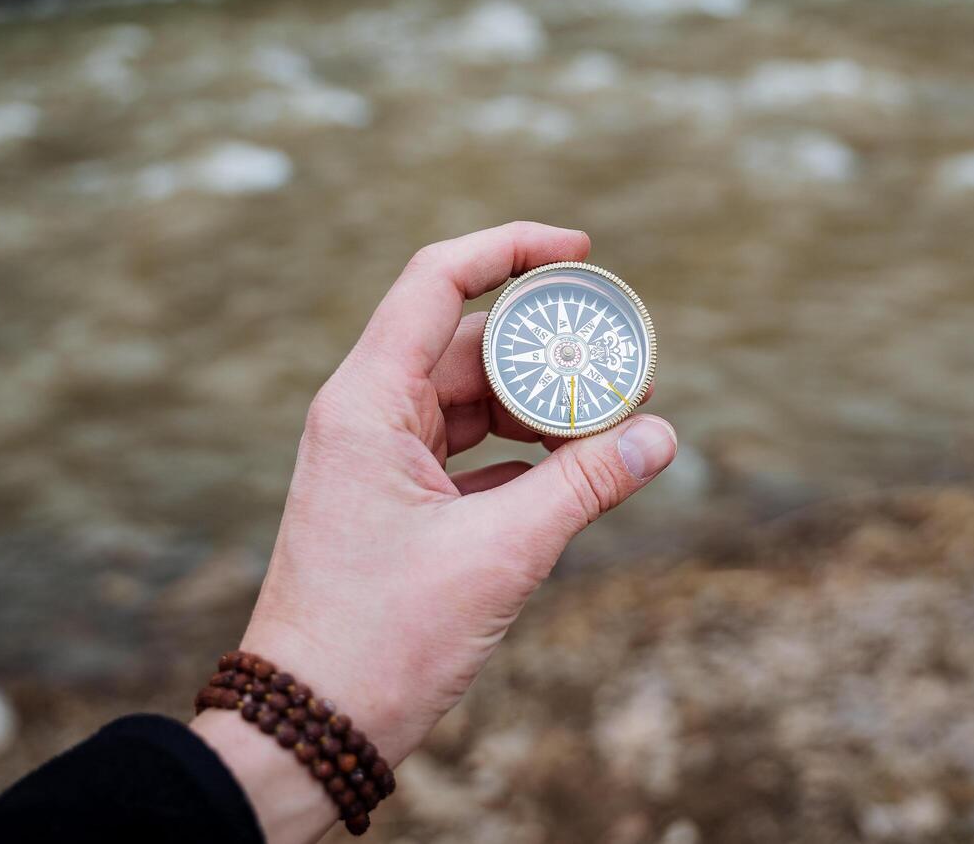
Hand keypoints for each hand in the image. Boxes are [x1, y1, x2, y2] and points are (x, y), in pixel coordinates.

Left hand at [192, 222, 676, 842]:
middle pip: (466, 343)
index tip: (582, 250)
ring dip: (537, 407)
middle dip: (547, 349)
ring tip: (608, 423)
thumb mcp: (501, 553)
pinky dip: (520, 454)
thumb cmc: (383, 639)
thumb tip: (662, 437)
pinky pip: (466, 451)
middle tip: (625, 365)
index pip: (437, 280)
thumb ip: (585, 485)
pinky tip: (573, 471)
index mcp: (367, 403)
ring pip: (469, 400)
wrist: (310, 726)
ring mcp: (376, 459)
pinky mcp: (394, 502)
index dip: (511, 248)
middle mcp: (365, 415)